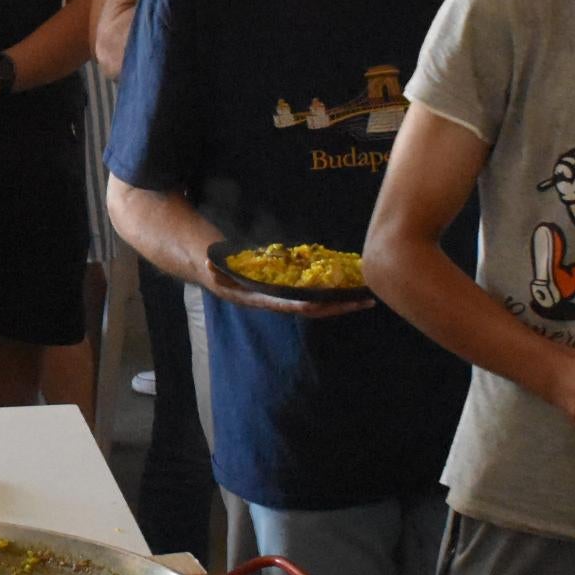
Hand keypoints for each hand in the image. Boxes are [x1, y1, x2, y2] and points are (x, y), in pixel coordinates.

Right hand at [209, 265, 376, 320]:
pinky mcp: (294, 294)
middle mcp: (280, 303)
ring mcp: (289, 300)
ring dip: (343, 303)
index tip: (329, 303)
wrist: (223, 278)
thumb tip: (207, 265)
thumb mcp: (216, 269)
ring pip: (320, 305)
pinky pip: (318, 296)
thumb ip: (213, 269)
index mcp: (265, 299)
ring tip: (367, 297)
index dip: (309, 304)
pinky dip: (334, 294)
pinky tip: (351, 288)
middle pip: (315, 309)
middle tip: (365, 301)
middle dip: (339, 306)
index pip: (290, 305)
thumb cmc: (222, 271)